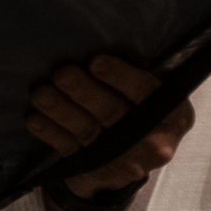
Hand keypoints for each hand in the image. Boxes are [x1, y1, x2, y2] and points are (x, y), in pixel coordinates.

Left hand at [25, 55, 194, 207]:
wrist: (135, 157)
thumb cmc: (144, 108)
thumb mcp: (156, 93)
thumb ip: (143, 74)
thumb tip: (101, 38)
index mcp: (174, 114)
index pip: (147, 92)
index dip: (121, 77)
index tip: (95, 61)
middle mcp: (154, 142)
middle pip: (114, 113)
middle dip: (84, 91)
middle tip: (61, 72)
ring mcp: (125, 162)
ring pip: (88, 132)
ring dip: (61, 111)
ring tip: (41, 93)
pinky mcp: (98, 172)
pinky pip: (70, 151)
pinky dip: (51, 133)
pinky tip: (35, 118)